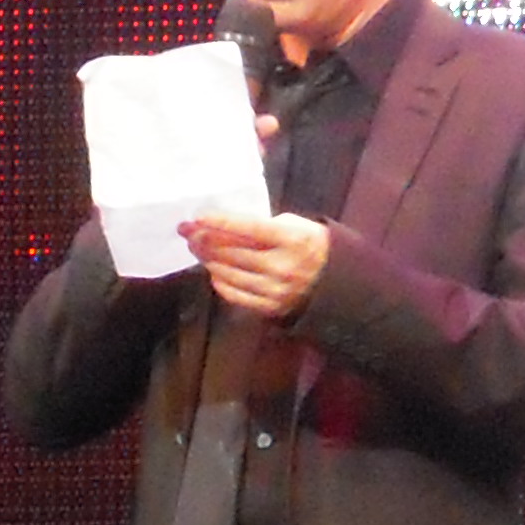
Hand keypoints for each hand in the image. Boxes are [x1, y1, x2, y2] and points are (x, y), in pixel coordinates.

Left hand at [184, 211, 330, 319]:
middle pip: (231, 252)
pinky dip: (220, 281)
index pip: (245, 229)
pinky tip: (214, 271)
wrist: (335, 282)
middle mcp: (282, 266)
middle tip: (188, 232)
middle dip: (204, 240)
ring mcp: (275, 290)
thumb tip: (223, 226)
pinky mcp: (270, 307)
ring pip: (229, 273)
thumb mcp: (293, 224)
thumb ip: (261, 225)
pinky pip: (235, 295)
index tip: (196, 217)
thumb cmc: (310, 244)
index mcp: (291, 239)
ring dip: (208, 260)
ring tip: (198, 249)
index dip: (218, 222)